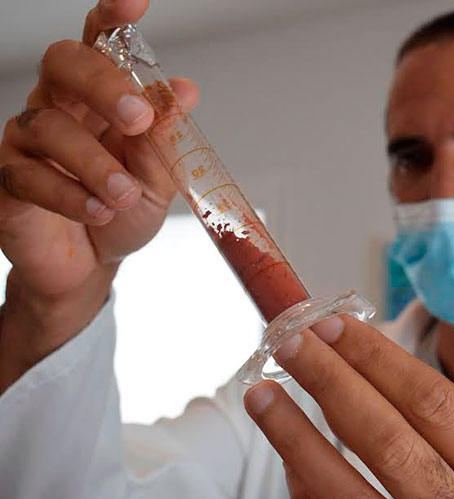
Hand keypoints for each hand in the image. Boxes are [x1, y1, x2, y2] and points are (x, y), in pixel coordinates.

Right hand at [0, 0, 198, 390]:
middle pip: (63, 63)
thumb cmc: (123, 211)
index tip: (132, 2)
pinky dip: (69, 195)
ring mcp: (26, 141)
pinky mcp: (6, 180)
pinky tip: (98, 211)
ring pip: (47, 124)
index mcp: (100, 99)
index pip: (100, 46)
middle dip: (103, 85)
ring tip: (123, 194)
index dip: (111, 20)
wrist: (92, 265)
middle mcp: (59, 107)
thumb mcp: (158, 177)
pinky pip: (27, 174)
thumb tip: (183, 90)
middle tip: (137, 120)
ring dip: (94, 162)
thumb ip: (165, 137)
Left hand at [243, 315, 453, 498]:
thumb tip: (355, 368)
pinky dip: (307, 483)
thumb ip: (445, 432)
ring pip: (344, 489)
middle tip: (292, 343)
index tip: (332, 325)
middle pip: (386, 438)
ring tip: (262, 395)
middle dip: (332, 383)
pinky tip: (290, 453)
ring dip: (295, 435)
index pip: (433, 401)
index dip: (376, 358)